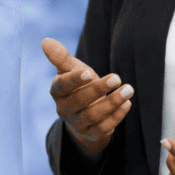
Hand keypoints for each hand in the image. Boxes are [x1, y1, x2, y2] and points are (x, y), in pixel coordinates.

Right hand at [41, 38, 133, 156]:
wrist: (85, 113)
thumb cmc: (78, 85)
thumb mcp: (71, 70)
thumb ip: (60, 57)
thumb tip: (45, 41)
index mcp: (57, 91)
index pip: (63, 86)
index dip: (74, 80)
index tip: (89, 73)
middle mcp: (64, 109)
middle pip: (79, 101)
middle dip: (98, 89)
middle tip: (116, 77)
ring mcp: (78, 123)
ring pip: (93, 115)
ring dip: (112, 102)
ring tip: (128, 89)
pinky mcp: (92, 134)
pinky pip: (104, 127)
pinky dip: (117, 116)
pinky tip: (127, 103)